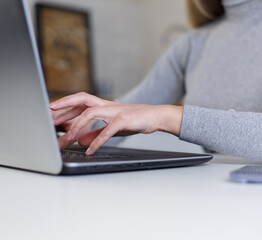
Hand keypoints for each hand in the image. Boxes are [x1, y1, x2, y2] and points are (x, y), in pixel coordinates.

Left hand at [50, 92, 183, 154]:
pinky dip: (97, 140)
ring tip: (68, 139)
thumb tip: (81, 140)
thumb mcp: (112, 127)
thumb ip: (96, 132)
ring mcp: (115, 111)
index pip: (80, 102)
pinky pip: (108, 130)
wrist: (155, 116)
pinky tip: (90, 150)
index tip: (50, 112)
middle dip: (64, 106)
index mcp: (103, 105)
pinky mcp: (124, 120)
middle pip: (82, 99)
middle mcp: (107, 105)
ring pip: (91, 113)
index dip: (65, 105)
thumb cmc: (135, 120)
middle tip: (50, 118)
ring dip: (77, 126)